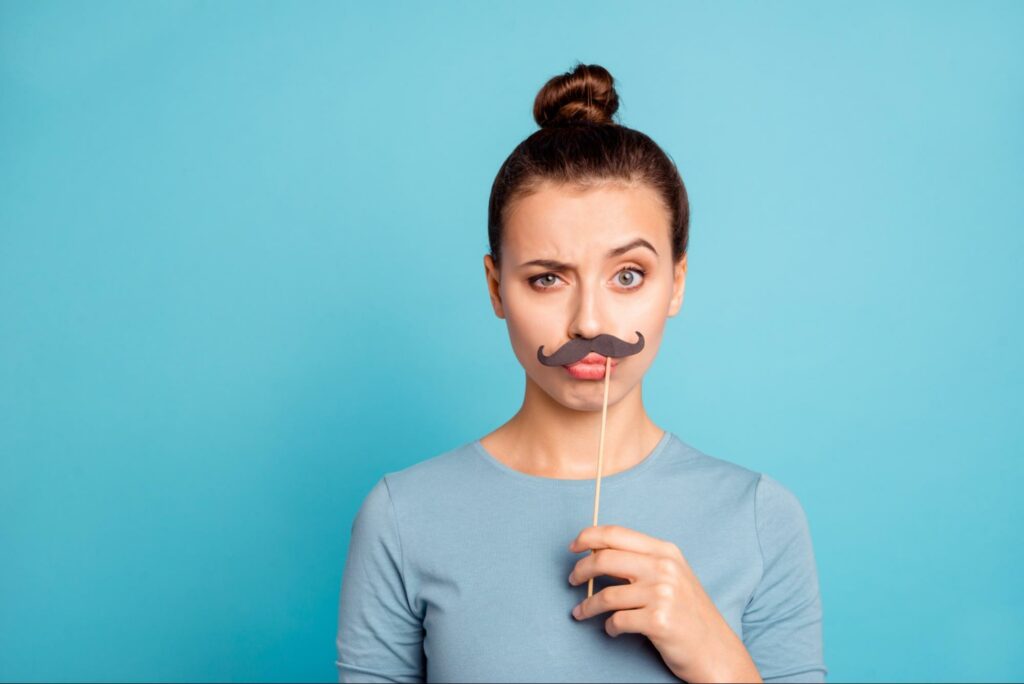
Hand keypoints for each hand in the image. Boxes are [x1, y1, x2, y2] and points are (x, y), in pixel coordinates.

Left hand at [567, 524, 761, 682]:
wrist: (716, 651)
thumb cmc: (689, 614)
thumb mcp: (672, 576)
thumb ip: (642, 561)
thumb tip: (598, 552)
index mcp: (665, 551)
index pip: (616, 534)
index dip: (588, 537)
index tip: (573, 547)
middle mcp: (664, 568)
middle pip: (604, 559)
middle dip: (580, 570)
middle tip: (572, 580)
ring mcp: (662, 594)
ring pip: (606, 594)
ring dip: (587, 606)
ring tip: (581, 612)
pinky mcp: (658, 621)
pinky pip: (617, 621)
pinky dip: (608, 627)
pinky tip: (611, 629)